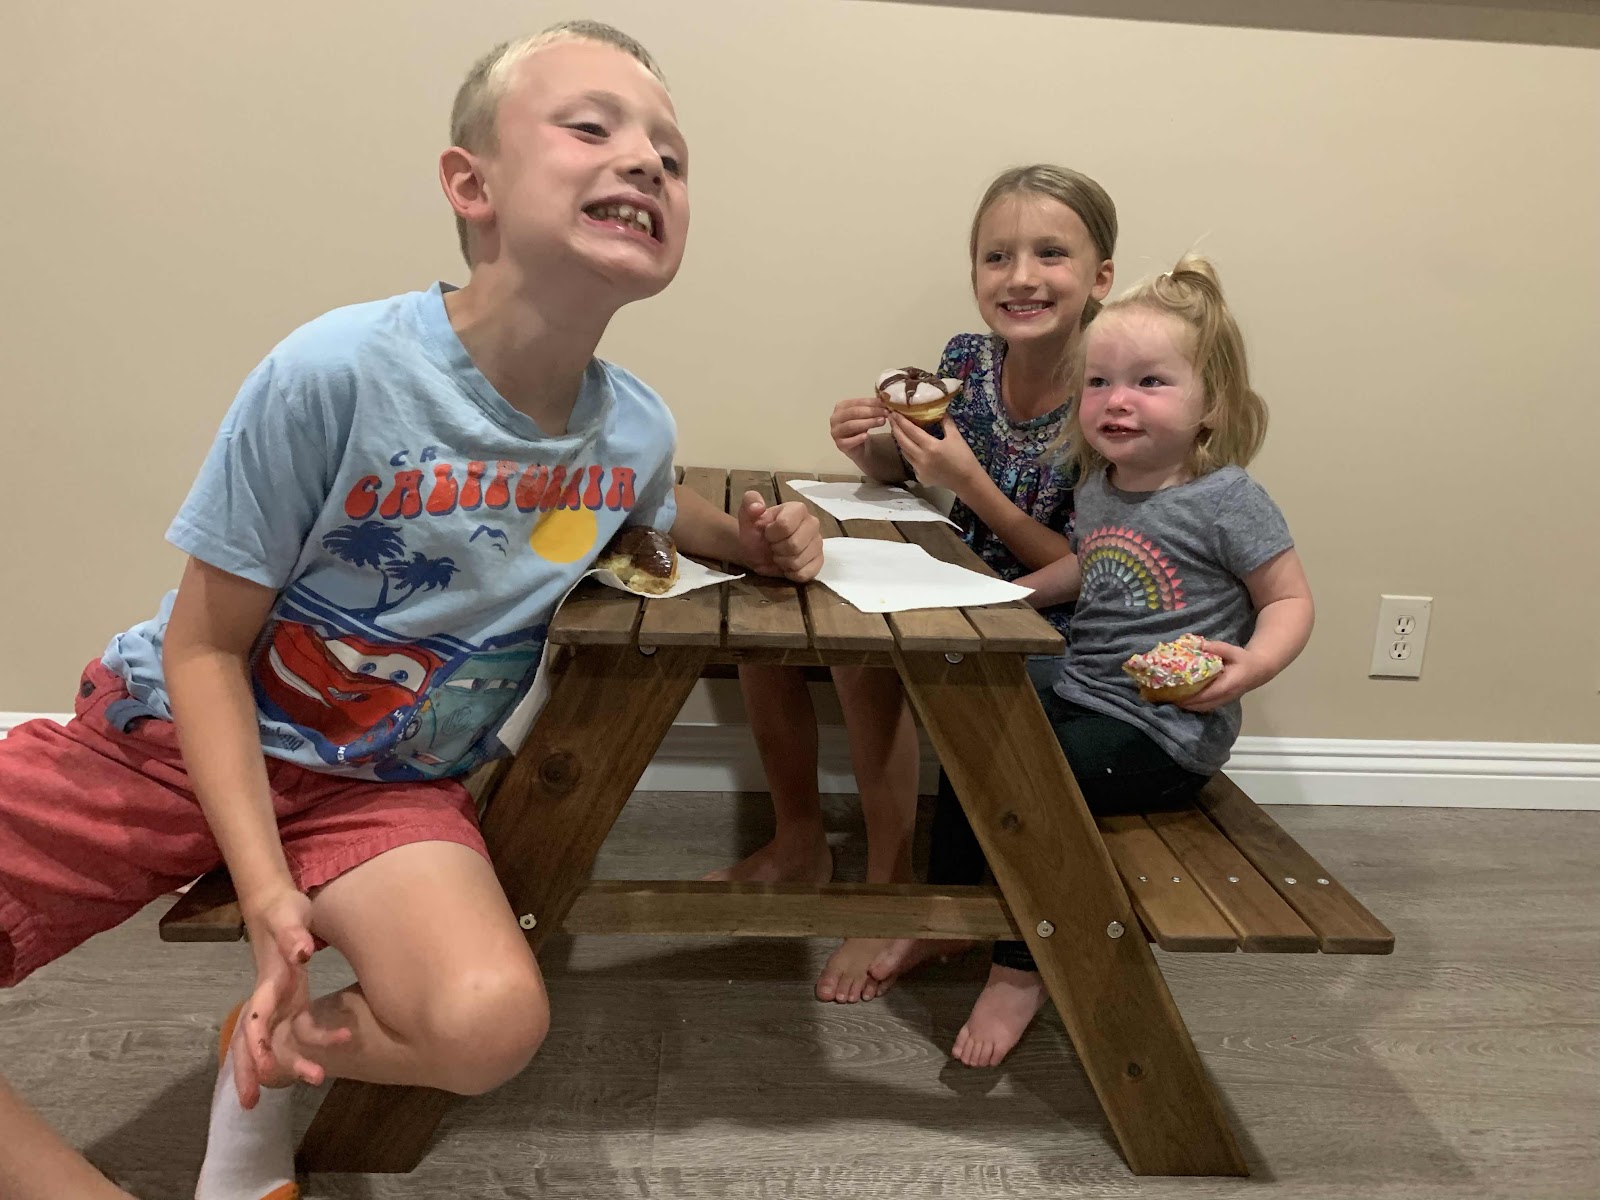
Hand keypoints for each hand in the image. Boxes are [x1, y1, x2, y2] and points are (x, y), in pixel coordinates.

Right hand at [233, 885, 349, 1107]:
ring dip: (282, 1066)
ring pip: (270, 1042)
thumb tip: (302, 953)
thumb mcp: (289, 916)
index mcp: (267, 982)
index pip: (256, 1019)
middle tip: (250, 1103)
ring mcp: (277, 1002)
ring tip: (312, 1081)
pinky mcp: (290, 1000)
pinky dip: (305, 1046)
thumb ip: (294, 934)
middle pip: (251, 1041)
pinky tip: (328, 1052)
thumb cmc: (282, 910)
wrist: (276, 905)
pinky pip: (292, 1031)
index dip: (257, 1045)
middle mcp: (267, 998)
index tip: (264, 1069)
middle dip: (247, 1072)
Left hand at [736, 491, 823, 581]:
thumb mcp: (747, 515)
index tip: (767, 533)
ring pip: (798, 562)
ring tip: (778, 556)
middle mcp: (813, 524)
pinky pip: (804, 574)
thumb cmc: (755, 532)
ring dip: (781, 563)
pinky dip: (790, 574)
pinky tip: (786, 566)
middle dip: (777, 550)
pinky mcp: (819, 562)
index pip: (785, 525)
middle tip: (773, 547)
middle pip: (794, 545)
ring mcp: (818, 543)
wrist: (757, 551)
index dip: (771, 534)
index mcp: (798, 509)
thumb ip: (749, 503)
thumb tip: (758, 507)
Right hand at [830, 397, 886, 453]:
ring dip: (868, 423)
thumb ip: (871, 408)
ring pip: (851, 425)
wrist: (856, 446)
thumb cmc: (860, 427)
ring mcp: (835, 431)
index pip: (856, 402)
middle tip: (885, 413)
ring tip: (882, 422)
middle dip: (871, 412)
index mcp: (841, 407)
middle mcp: (835, 418)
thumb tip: (884, 400)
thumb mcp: (865, 415)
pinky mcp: (839, 444)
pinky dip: (858, 438)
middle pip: (853, 412)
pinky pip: (848, 441)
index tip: (884, 404)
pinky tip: (867, 436)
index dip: (871, 403)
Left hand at [888, 412, 983, 493]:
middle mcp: (921, 458)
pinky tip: (910, 447)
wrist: (967, 481)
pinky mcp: (920, 477)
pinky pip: (911, 462)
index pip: (911, 430)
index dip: (901, 420)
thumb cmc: (964, 457)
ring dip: (900, 441)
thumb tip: (940, 410)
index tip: (894, 412)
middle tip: (890, 418)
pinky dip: (909, 453)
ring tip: (897, 430)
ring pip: (904, 452)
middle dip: (895, 428)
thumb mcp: (956, 437)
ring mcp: (919, 470)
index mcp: (930, 446)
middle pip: (902, 441)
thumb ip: (946, 423)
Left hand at [1176, 640, 1269, 711]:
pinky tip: (1184, 700)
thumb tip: (1199, 644)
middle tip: (1168, 697)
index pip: (1207, 694)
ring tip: (1173, 699)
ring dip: (1189, 706)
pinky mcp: (1223, 701)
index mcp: (1228, 684)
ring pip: (1204, 708)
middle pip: (1203, 704)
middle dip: (1185, 703)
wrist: (1259, 670)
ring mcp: (1225, 700)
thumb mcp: (1233, 650)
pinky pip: (1207, 707)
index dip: (1192, 696)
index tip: (1176, 694)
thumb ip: (1217, 648)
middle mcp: (1226, 695)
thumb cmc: (1244, 659)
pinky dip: (1195, 705)